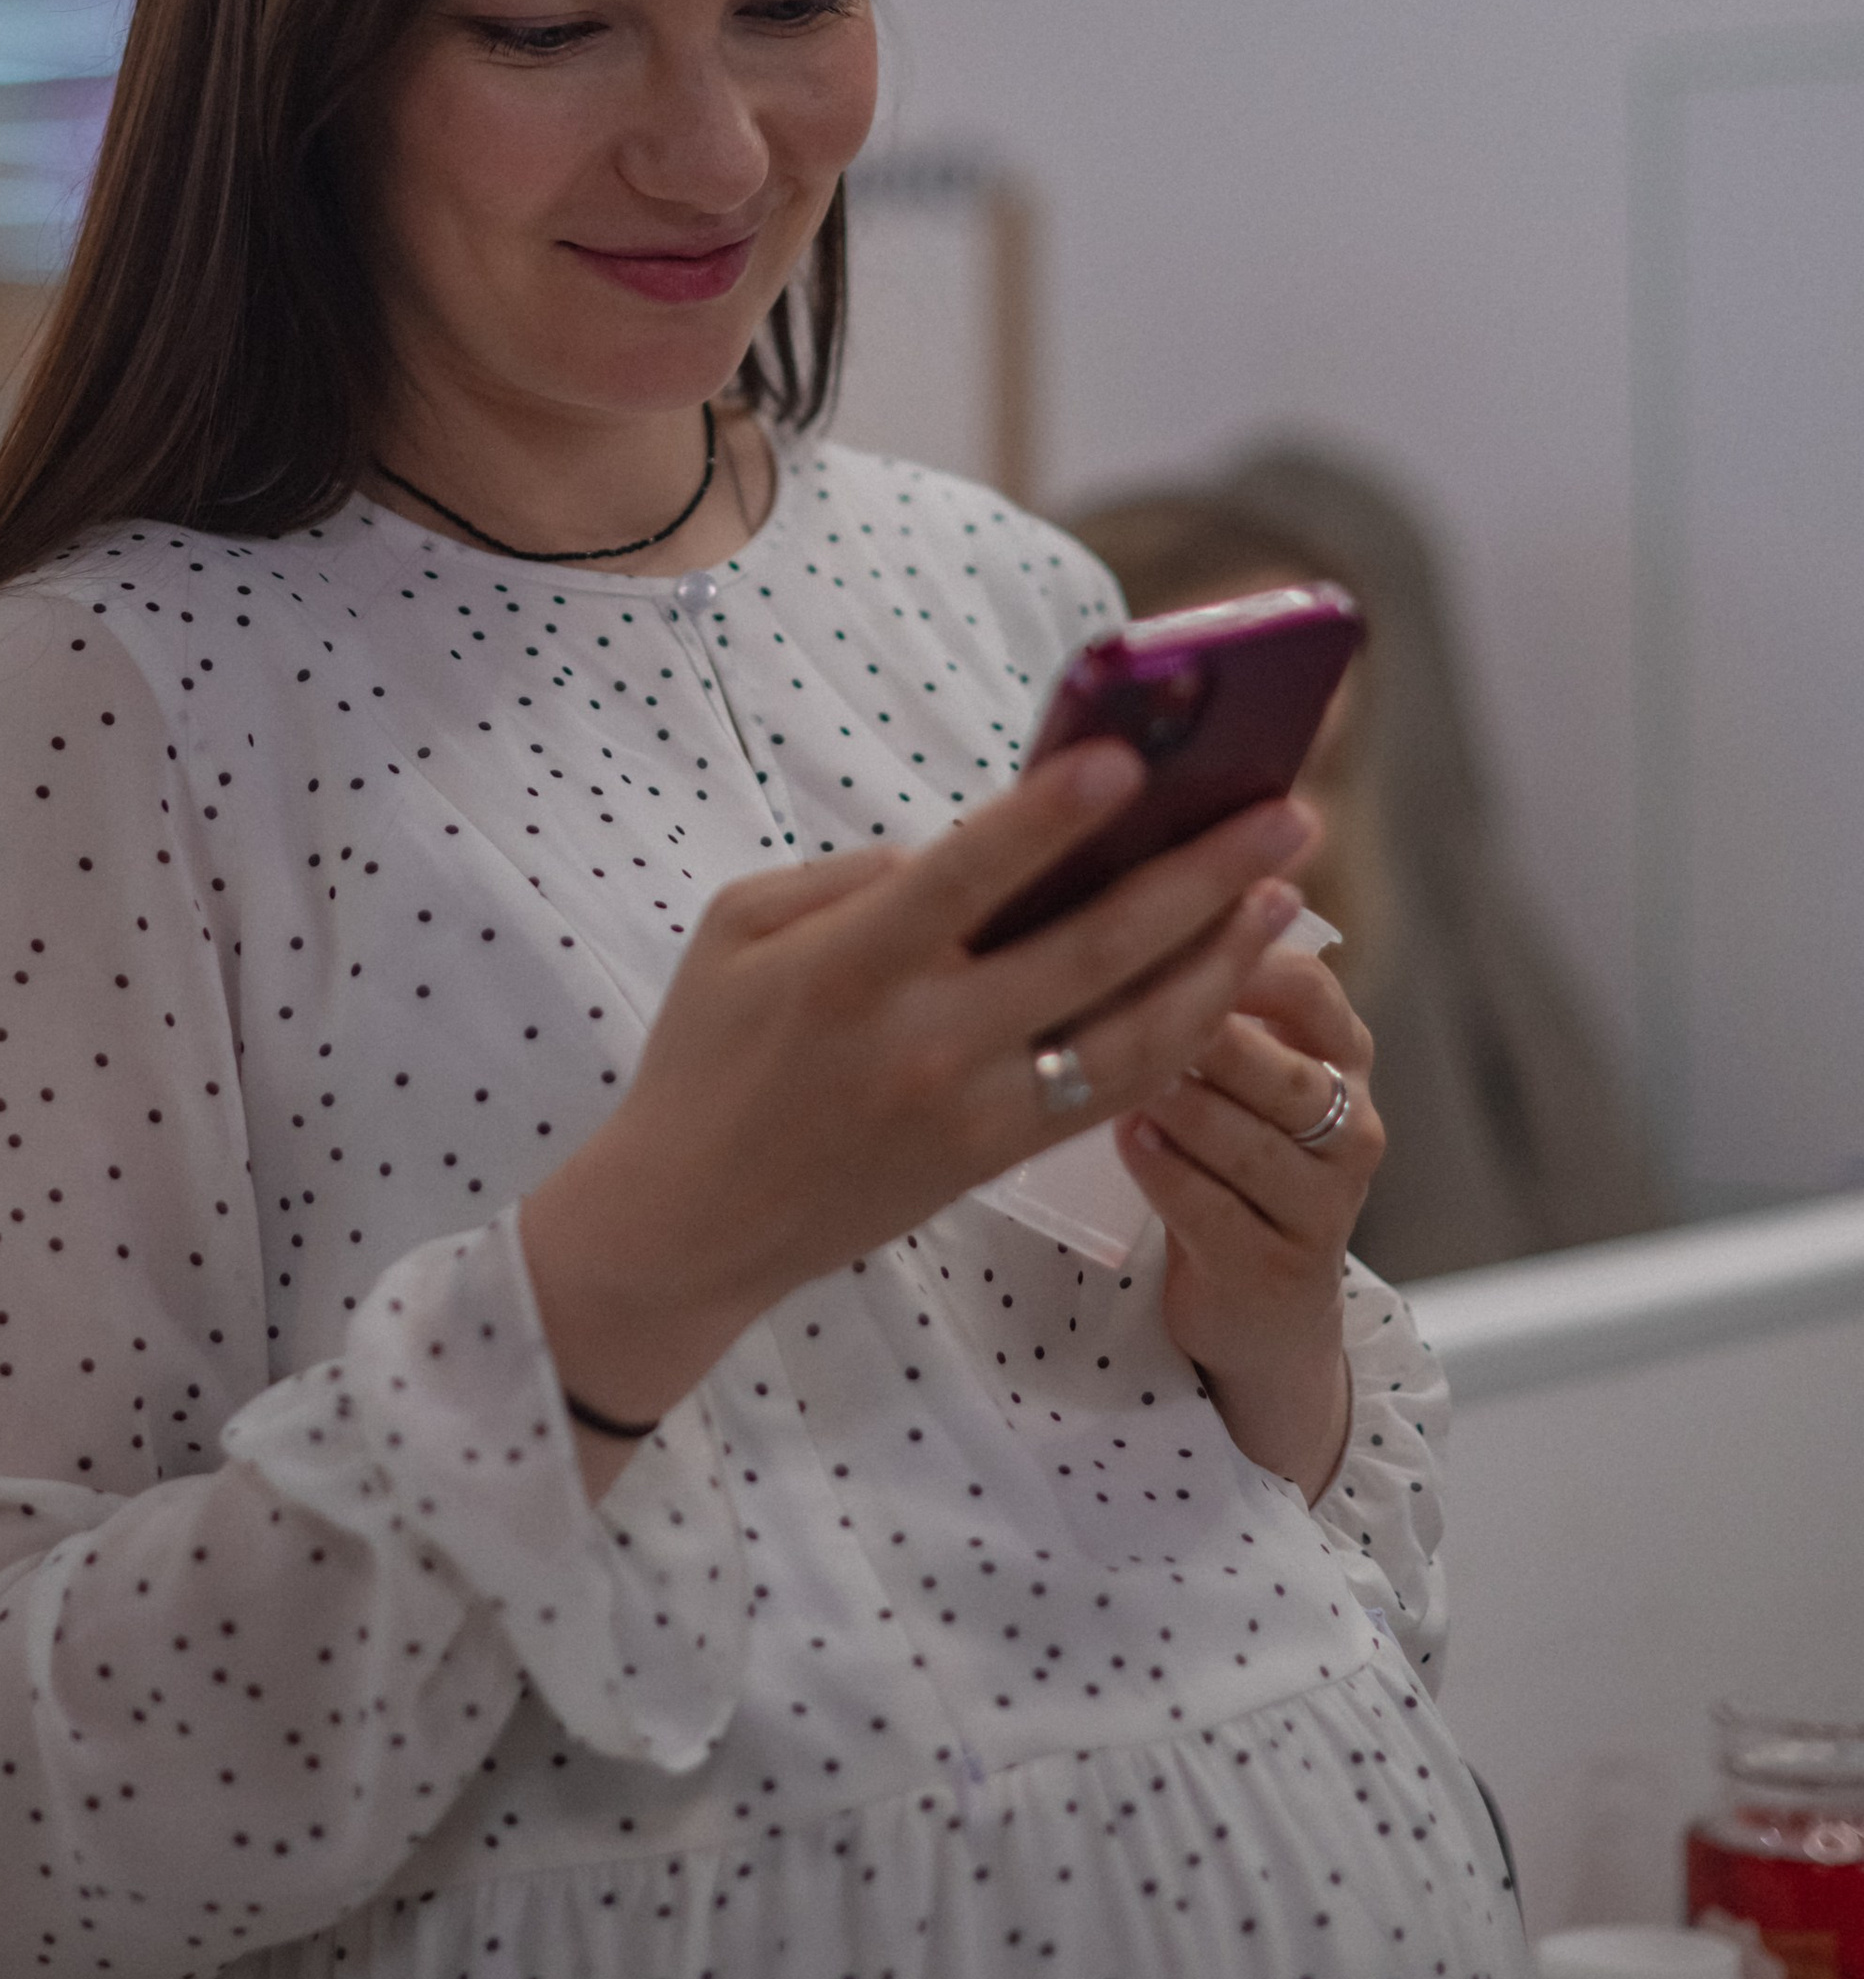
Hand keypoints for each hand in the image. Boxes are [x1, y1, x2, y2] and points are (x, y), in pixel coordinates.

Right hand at [520, 741, 1316, 1493]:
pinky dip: (1179, 1032)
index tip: (1131, 758)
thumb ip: (853, 876)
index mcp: (848, 968)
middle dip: (1200, 879)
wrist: (692, 1220)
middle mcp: (924, 1041)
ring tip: (1286, 898)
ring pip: (1131, 1033)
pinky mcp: (998, 1155)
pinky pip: (1113, 1089)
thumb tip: (971, 850)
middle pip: (1091, 950)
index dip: (1050, 816)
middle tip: (1284, 817)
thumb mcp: (737, 928)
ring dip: (1221, 961)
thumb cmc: (709, 1052)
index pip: (967, 877)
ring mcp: (972, 1108)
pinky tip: (1225, 981)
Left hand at [1112, 943, 1382, 1501]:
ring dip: (1178, 1104)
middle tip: (1125, 1003)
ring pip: (1248, 1142)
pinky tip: (1126, 1139)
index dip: (1235, 955)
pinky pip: (1215, 1212)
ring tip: (1118, 1073)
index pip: (1307, 987)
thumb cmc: (1224, 1154)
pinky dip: (1165, 1171)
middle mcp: (1351, 1126)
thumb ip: (1208, 995)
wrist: (1257, 1305)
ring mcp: (1323, 1205)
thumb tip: (1125, 892)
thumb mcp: (1235, 1073)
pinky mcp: (1277, 1272)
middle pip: (1279, 1069)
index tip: (1155, 931)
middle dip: (1206, 1037)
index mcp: (1342, 1057)